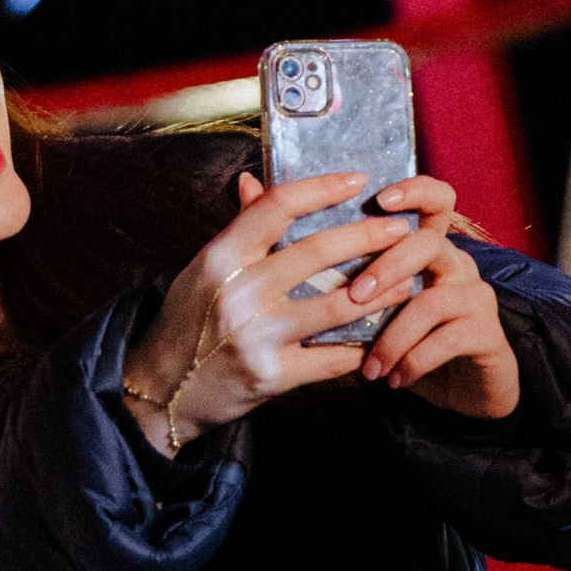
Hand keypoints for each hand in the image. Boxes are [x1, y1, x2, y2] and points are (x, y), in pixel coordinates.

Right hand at [122, 169, 411, 444]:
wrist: (163, 390)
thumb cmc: (187, 321)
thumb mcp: (205, 268)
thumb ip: (239, 231)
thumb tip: (255, 181)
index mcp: (220, 257)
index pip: (278, 207)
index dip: (322, 188)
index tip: (357, 180)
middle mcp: (239, 292)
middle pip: (318, 251)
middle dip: (369, 236)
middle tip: (401, 229)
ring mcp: (257, 336)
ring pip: (339, 304)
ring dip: (382, 291)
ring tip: (406, 279)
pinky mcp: (274, 376)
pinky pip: (334, 357)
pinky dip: (363, 344)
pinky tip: (384, 332)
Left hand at [345, 174, 520, 419]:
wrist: (462, 391)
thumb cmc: (406, 342)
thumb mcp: (377, 309)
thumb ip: (347, 278)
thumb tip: (289, 255)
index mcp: (430, 248)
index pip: (436, 199)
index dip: (414, 191)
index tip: (379, 198)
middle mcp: (457, 263)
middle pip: (428, 244)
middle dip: (386, 267)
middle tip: (353, 297)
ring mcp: (476, 296)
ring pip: (432, 301)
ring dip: (393, 336)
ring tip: (370, 367)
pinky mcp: (488, 332)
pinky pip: (447, 339)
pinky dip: (414, 361)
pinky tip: (394, 379)